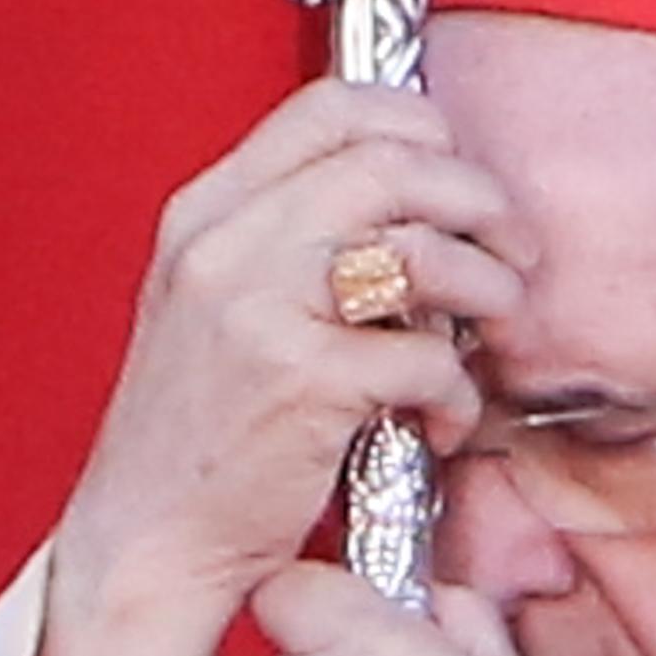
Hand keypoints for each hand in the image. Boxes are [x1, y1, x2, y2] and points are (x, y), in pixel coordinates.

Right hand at [41, 81, 527, 655]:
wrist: (145, 545)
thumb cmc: (193, 440)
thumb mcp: (211, 309)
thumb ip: (284, 242)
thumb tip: (410, 203)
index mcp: (204, 215)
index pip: (330, 109)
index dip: (419, 123)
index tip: (458, 171)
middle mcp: (226, 246)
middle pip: (394, 163)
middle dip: (480, 201)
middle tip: (511, 247)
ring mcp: (261, 310)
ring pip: (424, 248)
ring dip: (489, 285)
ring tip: (493, 326)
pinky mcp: (304, 383)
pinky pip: (427, 355)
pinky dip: (456, 391)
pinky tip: (440, 421)